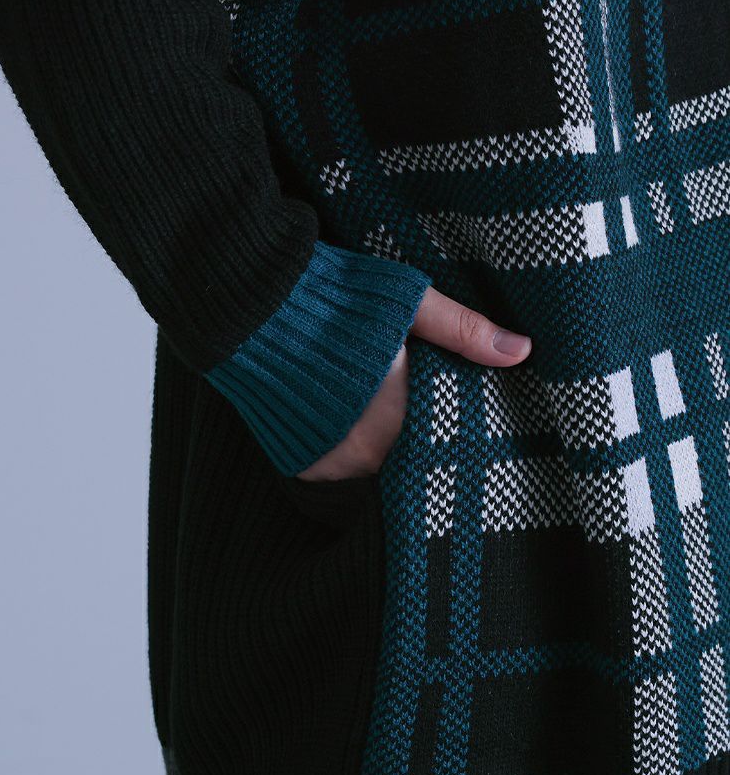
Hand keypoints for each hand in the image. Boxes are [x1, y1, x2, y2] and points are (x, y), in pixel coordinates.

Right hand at [296, 287, 531, 480]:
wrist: (252, 306)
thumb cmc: (336, 299)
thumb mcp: (408, 304)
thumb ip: (464, 332)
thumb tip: (522, 351)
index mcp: (401, 416)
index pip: (445, 442)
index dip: (454, 432)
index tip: (461, 421)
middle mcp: (366, 452)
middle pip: (409, 462)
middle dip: (420, 445)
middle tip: (419, 417)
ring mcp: (329, 463)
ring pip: (376, 471)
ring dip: (385, 453)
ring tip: (385, 421)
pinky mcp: (300, 463)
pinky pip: (339, 474)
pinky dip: (350, 456)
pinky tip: (352, 426)